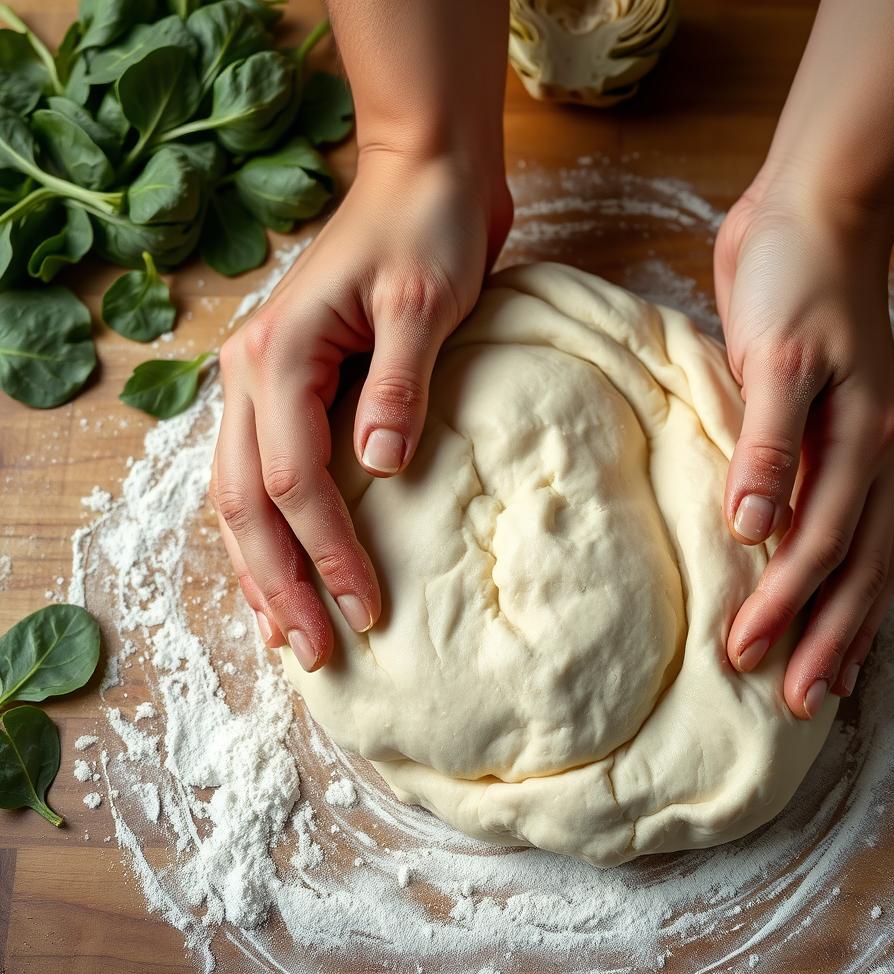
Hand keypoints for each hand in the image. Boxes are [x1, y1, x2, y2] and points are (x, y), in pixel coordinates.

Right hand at [210, 150, 511, 669]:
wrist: (423, 175)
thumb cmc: (428, 227)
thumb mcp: (425, 302)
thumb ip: (400, 385)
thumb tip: (382, 471)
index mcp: (279, 354)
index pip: (293, 479)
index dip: (329, 551)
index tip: (369, 609)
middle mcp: (252, 372)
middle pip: (244, 503)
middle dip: (279, 583)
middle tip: (314, 652)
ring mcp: (264, 380)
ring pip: (238, 496)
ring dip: (262, 569)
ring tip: (285, 634)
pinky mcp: (294, 387)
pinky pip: (264, 472)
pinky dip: (273, 530)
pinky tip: (286, 570)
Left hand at [713, 180, 893, 718]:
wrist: (813, 217)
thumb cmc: (794, 280)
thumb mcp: (773, 356)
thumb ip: (765, 443)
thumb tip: (752, 528)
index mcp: (862, 443)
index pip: (821, 548)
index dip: (785, 605)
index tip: (744, 654)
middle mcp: (875, 459)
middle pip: (858, 572)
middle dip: (826, 639)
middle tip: (795, 704)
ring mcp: (862, 454)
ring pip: (866, 560)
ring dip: (844, 622)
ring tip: (822, 679)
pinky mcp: (832, 443)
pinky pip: (849, 526)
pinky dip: (841, 576)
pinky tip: (826, 601)